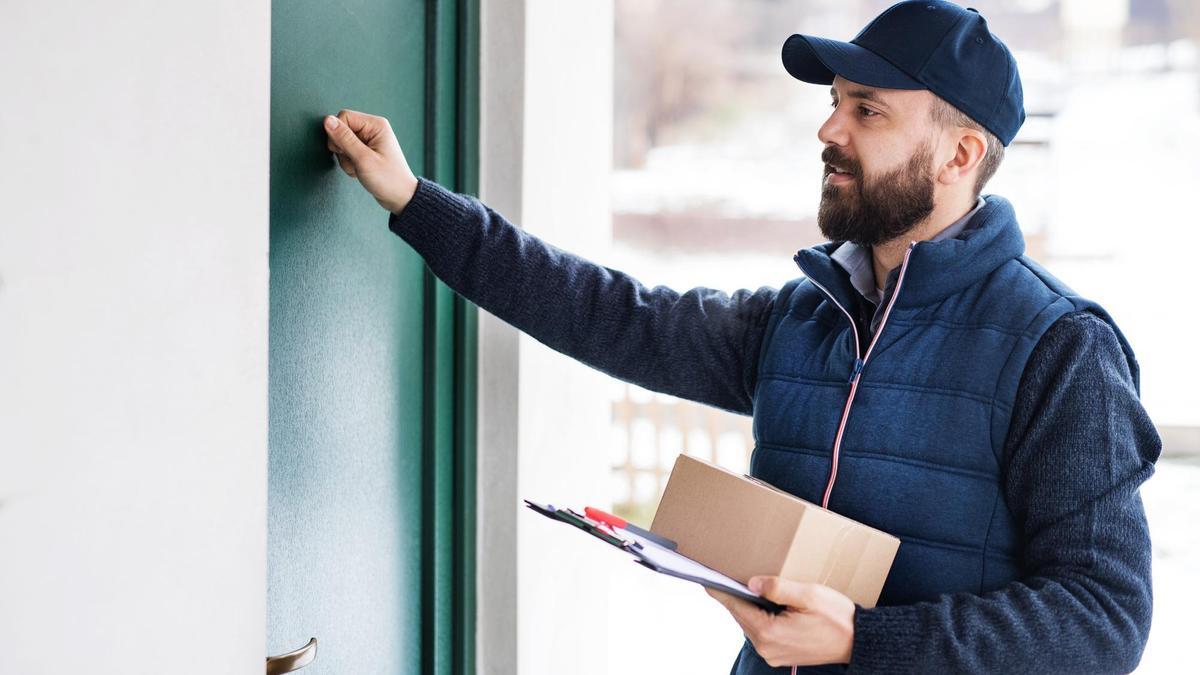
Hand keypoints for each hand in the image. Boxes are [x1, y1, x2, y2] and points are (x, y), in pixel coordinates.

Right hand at [323, 109, 418, 213]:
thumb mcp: (363, 159)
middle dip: (342, 149)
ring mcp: (368, 140)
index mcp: (376, 125)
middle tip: (355, 162)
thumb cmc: (388, 179)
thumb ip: (344, 138)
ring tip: (359, 168)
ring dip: (345, 159)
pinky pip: (346, 152)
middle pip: (341, 130)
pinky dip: (349, 164)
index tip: (344, 150)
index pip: (344, 116)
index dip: (337, 133)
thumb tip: (327, 120)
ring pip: (341, 143)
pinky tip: (359, 171)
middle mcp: (372, 129)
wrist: (400, 198)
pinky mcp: (365, 150)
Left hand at [706, 576, 855, 667]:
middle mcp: (766, 647)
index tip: (706, 579)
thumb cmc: (837, 617)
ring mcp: (772, 654)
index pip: (736, 607)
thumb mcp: (808, 595)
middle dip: (734, 596)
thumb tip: (752, 583)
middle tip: (724, 576)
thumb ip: (777, 587)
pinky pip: (760, 632)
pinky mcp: (778, 654)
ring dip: (747, 607)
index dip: (720, 591)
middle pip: (741, 616)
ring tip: (744, 586)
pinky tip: (762, 603)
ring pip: (750, 624)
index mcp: (770, 632)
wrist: (857, 641)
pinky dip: (758, 617)